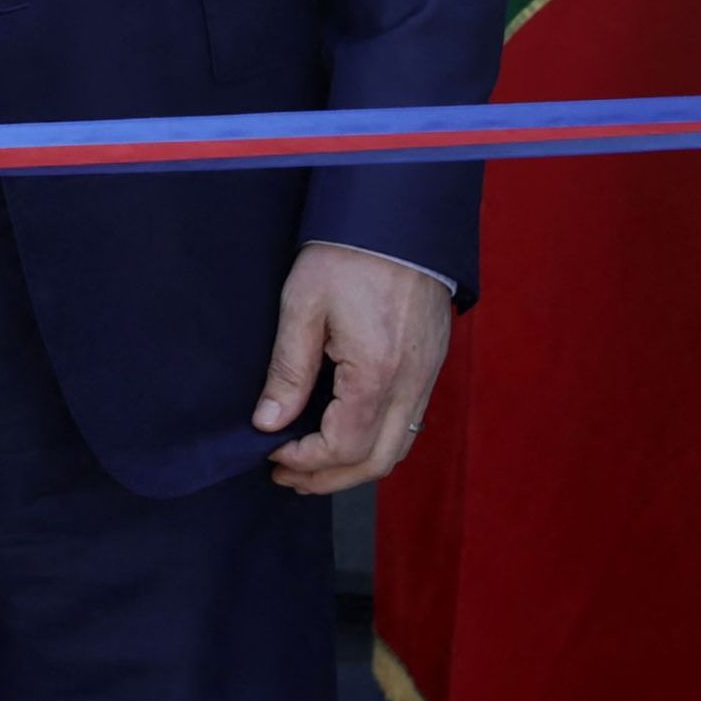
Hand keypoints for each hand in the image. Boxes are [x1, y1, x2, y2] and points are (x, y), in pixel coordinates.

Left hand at [257, 240, 453, 494]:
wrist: (398, 221)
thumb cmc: (347, 257)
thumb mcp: (302, 307)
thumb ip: (288, 371)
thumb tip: (268, 422)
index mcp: (377, 373)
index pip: (345, 446)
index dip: (306, 461)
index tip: (271, 453)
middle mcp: (411, 385)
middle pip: (377, 460)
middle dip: (329, 478)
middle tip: (286, 475)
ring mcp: (427, 378)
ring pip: (398, 447)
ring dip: (354, 465)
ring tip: (310, 464)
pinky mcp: (431, 367)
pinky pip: (408, 423)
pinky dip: (376, 442)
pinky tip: (344, 433)